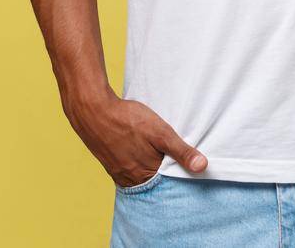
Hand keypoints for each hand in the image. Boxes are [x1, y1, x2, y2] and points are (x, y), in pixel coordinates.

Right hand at [64, 92, 207, 186]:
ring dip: (151, 170)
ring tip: (157, 156)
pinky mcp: (110, 164)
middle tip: (174, 160)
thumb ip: (181, 150)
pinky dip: (137, 166)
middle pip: (155, 182)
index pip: (170, 183)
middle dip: (165, 174)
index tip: (188, 167)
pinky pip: (128, 171)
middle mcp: (131, 179)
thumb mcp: (160, 132)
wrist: (92, 110)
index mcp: (146, 174)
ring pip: (141, 176)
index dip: (180, 174)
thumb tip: (202, 167)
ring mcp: (118, 172)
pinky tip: (140, 154)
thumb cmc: (126, 119)